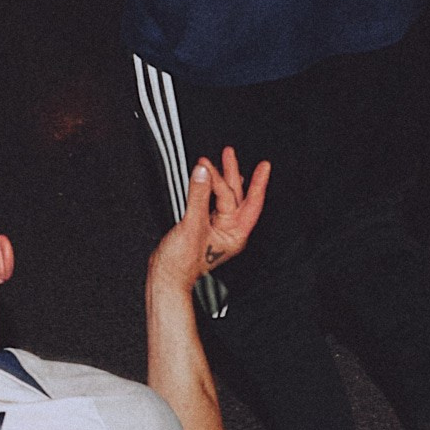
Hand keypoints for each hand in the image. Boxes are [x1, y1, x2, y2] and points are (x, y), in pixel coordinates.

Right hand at [147, 147, 270, 304]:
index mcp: (235, 233)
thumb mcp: (192, 225)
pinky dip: (208, 188)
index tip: (263, 166)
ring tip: (217, 161)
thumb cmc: (182, 263)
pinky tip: (208, 180)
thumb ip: (197, 196)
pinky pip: (210, 202)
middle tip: (229, 153)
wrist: (166, 276)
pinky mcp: (202, 226)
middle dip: (231, 173)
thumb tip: (202, 173)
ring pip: (222, 198)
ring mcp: (216, 229)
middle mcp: (229, 231)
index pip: (248, 202)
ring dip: (218, 179)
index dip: (257, 183)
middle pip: (235, 197)